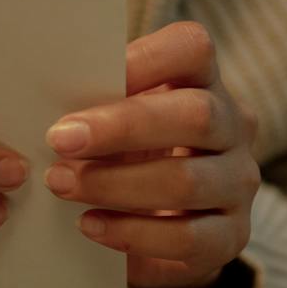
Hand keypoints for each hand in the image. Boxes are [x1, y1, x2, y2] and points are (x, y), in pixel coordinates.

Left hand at [42, 22, 259, 287]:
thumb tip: (48, 100)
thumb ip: (98, 102)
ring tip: (61, 184)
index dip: (145, 59)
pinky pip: (186, 238)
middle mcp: (234, 128)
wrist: (162, 224)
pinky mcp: (231, 236)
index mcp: (204, 82)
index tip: (88, 74)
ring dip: (115, 184)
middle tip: (59, 140)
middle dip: (122, 128)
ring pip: (187, 182)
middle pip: (196, 115)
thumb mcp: (118, 119)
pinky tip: (90, 224)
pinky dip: (132, 234)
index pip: (192, 49)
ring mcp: (238, 184)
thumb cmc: (129, 154)